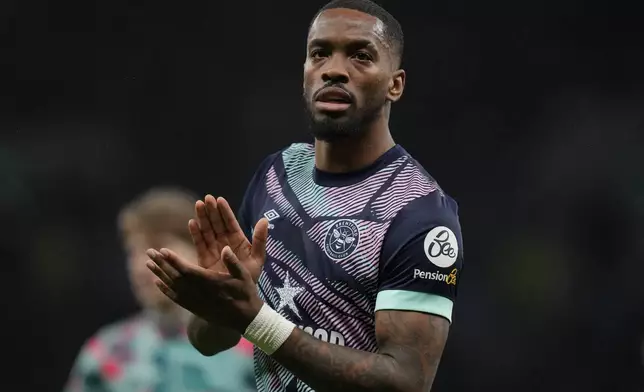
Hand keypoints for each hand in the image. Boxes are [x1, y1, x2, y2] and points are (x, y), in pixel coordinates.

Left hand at [146, 246, 264, 331]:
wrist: (244, 319)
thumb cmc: (246, 294)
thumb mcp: (244, 276)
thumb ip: (233, 262)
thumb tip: (225, 248)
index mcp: (210, 283)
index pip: (187, 270)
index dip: (174, 260)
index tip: (163, 250)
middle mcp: (199, 293)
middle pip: (175, 277)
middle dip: (162, 263)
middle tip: (149, 252)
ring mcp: (195, 301)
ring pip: (173, 286)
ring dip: (160, 274)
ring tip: (148, 263)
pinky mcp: (194, 307)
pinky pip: (176, 298)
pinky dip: (165, 289)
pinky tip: (157, 282)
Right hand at [191, 195, 267, 281]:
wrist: (239, 296)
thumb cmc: (250, 277)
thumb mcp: (258, 258)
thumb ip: (260, 240)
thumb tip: (265, 220)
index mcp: (238, 240)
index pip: (231, 223)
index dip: (225, 211)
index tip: (220, 200)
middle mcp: (225, 242)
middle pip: (217, 224)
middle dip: (212, 211)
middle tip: (206, 198)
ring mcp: (214, 249)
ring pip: (207, 230)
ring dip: (202, 218)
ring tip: (198, 205)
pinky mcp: (204, 258)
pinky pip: (199, 243)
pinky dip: (196, 234)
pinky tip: (192, 223)